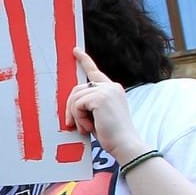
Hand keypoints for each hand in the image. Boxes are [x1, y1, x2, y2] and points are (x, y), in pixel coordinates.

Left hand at [65, 48, 146, 162]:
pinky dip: (78, 118)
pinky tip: (89, 126)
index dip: (84, 60)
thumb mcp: (98, 115)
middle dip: (70, 108)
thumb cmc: (111, 135)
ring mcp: (106, 90)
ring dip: (75, 116)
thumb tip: (70, 102)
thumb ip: (88, 105)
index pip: (95, 72)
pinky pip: (77, 104)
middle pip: (77, 89)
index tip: (75, 51)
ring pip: (75, 97)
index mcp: (112, 89)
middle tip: (72, 124)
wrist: (125, 143)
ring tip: (87, 127)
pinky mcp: (100, 97)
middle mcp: (111, 86)